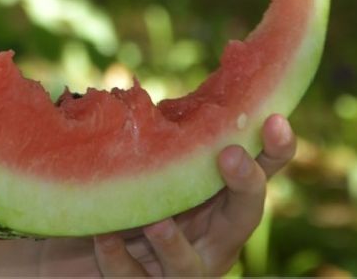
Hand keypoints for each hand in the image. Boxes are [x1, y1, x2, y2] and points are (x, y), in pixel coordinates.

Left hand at [89, 114, 296, 276]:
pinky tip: (104, 237)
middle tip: (231, 154)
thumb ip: (167, 142)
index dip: (275, 150)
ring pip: (190, 266)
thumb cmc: (127, 201)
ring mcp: (182, 270)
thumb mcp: (150, 167)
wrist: (79, 252)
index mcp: (219, 203)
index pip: (260, 174)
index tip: (276, 120)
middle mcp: (212, 240)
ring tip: (157, 222)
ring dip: (173, 244)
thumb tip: (159, 94)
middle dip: (245, 186)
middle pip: (244, 217)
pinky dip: (118, 258)